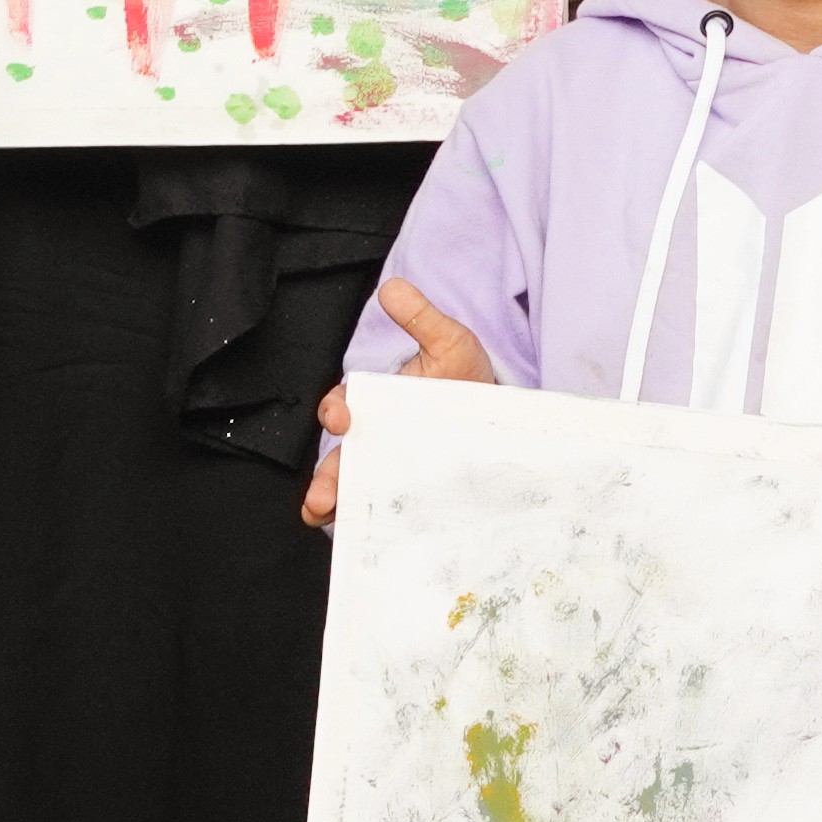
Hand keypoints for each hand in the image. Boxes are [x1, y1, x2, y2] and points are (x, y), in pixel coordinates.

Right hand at [301, 277, 492, 529]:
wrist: (501, 418)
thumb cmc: (466, 378)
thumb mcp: (449, 343)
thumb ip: (421, 318)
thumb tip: (392, 288)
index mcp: (377, 401)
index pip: (344, 405)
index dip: (336, 412)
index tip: (343, 419)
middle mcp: (377, 436)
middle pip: (340, 457)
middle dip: (325, 477)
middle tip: (320, 496)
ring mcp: (390, 466)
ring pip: (352, 486)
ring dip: (333, 502)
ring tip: (324, 518)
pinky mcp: (409, 491)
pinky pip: (379, 508)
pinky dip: (362, 521)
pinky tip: (354, 533)